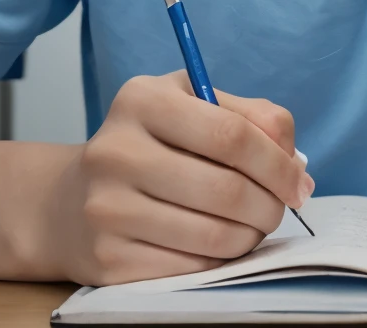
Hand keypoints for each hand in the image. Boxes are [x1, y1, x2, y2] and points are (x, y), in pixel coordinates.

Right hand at [41, 71, 312, 285]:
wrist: (68, 202)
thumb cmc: (149, 144)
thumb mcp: (191, 105)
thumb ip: (250, 116)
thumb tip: (295, 162)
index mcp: (142, 99)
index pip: (230, 134)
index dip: (276, 163)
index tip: (298, 182)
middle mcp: (116, 151)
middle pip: (225, 189)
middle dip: (269, 204)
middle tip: (280, 208)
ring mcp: (107, 208)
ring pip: (212, 235)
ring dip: (250, 235)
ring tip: (254, 225)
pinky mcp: (107, 259)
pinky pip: (190, 267)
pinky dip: (220, 259)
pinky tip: (220, 243)